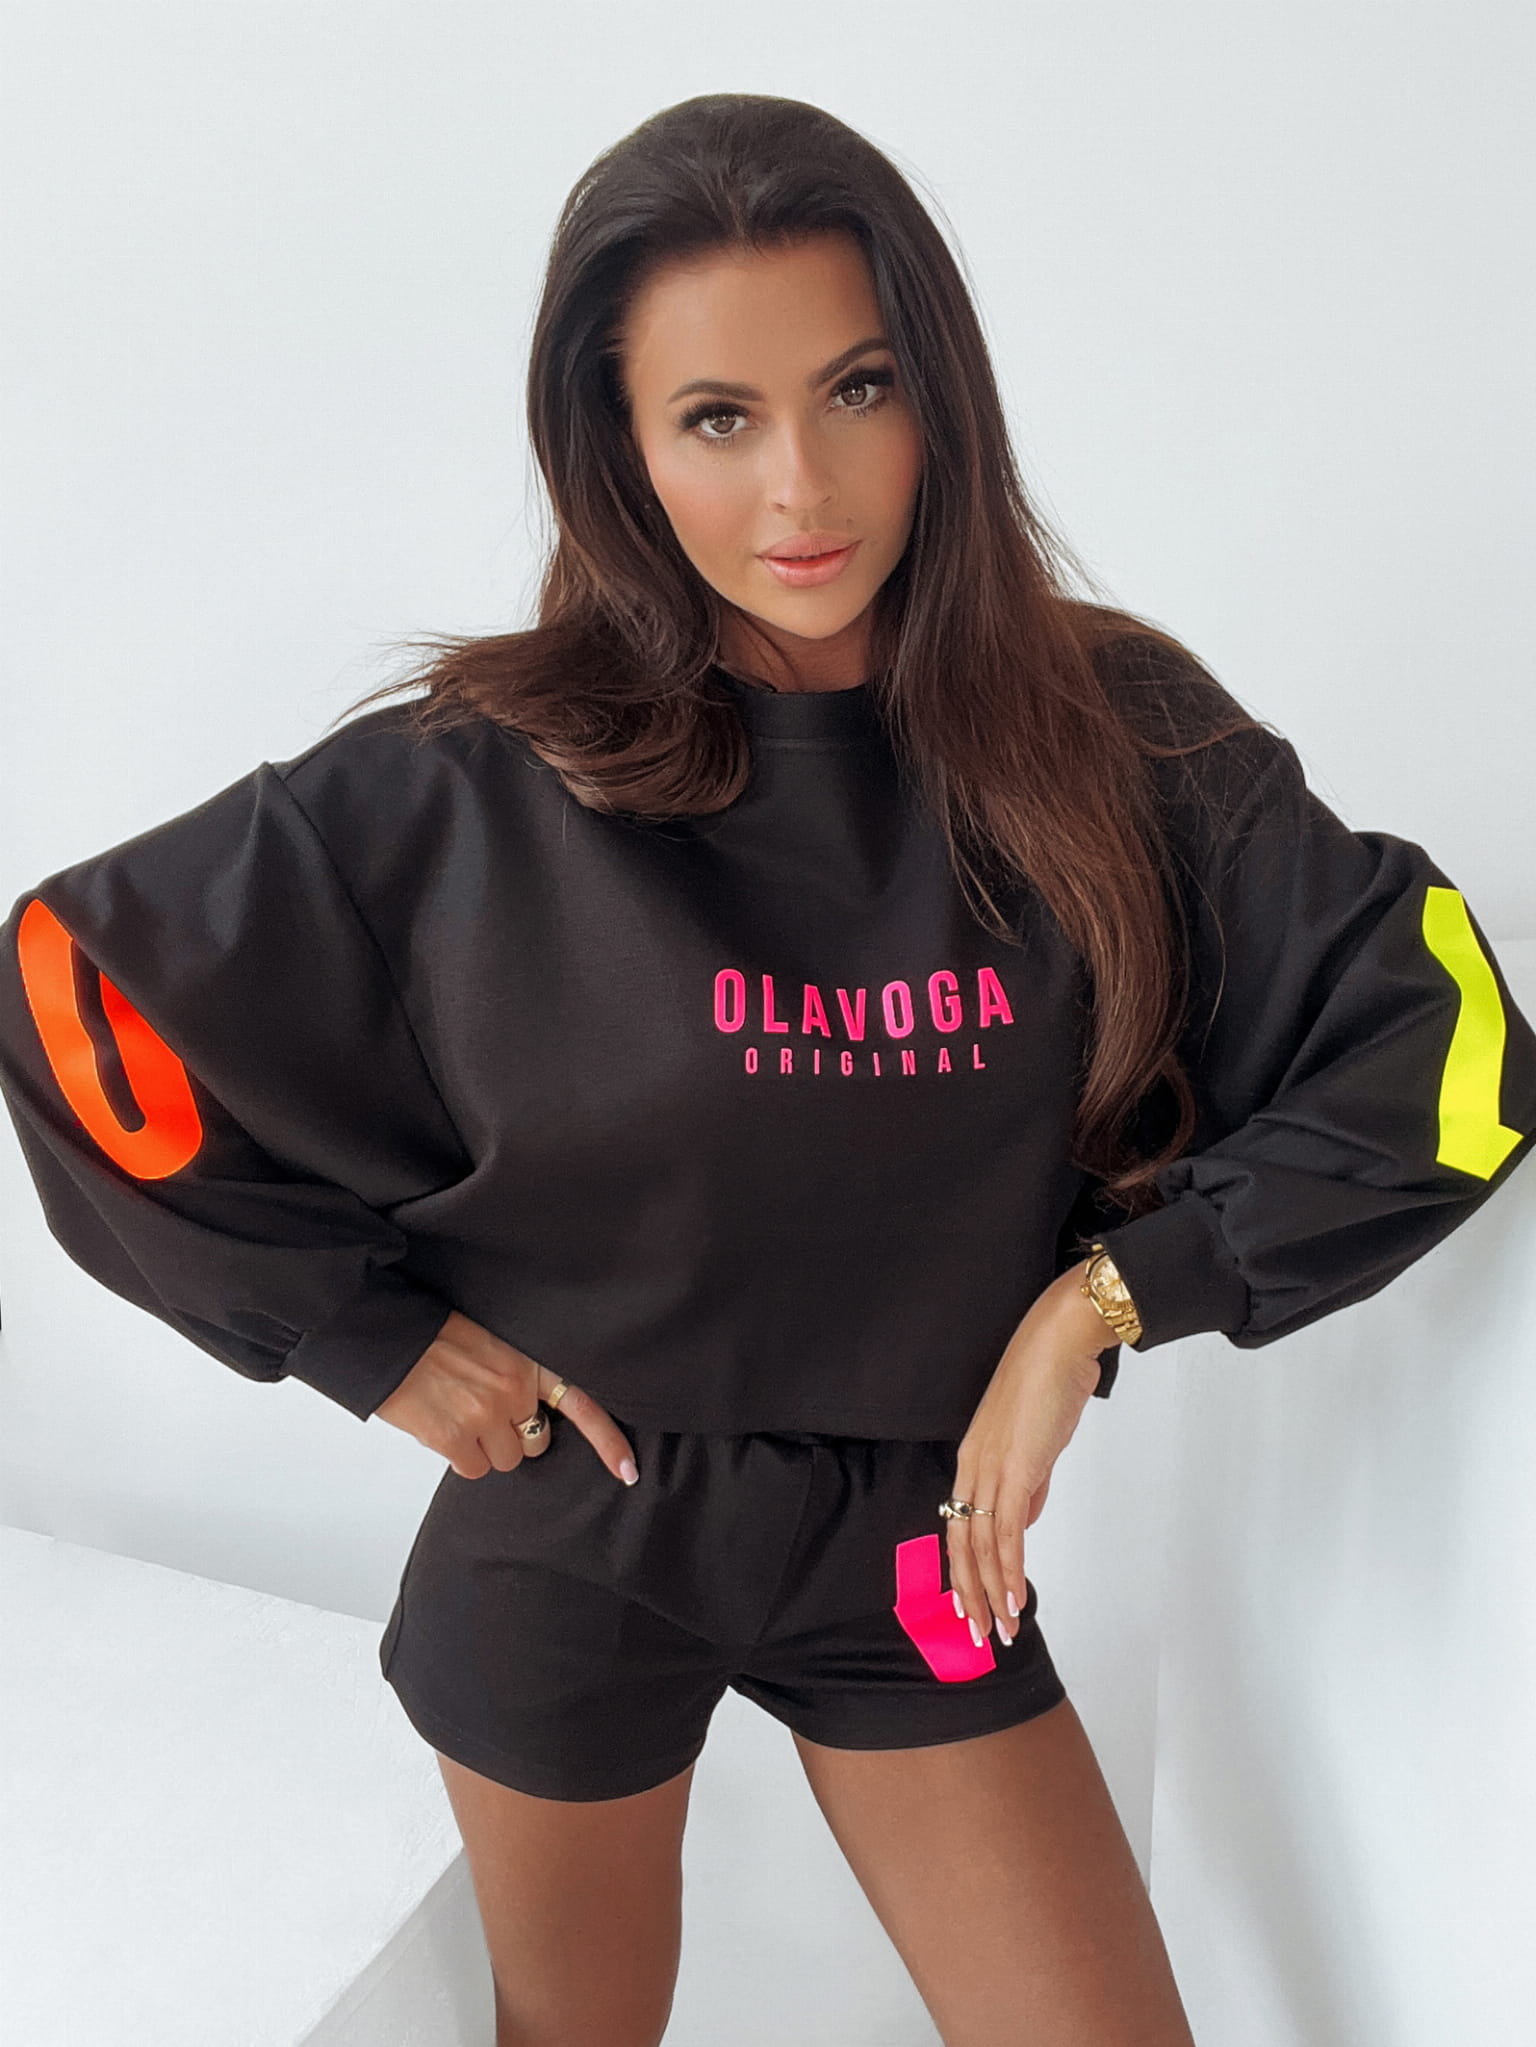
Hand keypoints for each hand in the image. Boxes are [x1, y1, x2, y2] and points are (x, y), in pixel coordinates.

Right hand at [374, 1308, 639, 1484]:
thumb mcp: (492, 1338)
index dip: (608, 1441)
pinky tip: (443, 1427)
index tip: (629, 1470)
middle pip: (534, 1443)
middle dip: (513, 1435)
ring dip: (484, 1448)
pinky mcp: (453, 1438)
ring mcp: (484, 1416)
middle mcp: (513, 1390)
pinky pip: (473, 1469)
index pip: (582, 1403)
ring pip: (504, 1460)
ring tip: (458, 1414)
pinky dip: (459, 1457)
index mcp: (527, 1361)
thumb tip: (525, 1414)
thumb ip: (518, 1373)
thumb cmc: (433, 1333)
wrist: (384, 1333)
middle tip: (483, 1410)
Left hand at [945, 1262, 1110, 1647]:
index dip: (963, 1569)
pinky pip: (1006, 1533)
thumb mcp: (1035, 1442)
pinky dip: (1009, 1570)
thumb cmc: (1050, 1383)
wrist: (1059, 1343)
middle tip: (981, 1635)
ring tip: (1006, 1630)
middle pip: (960, 1544)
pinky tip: (1016, 1596)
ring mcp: (990, 1469)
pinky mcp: (1015, 1469)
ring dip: (993, 1594)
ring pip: (981, 1547)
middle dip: (971, 1595)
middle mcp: (972, 1467)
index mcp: (973, 1458)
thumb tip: (1024, 1523)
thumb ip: (1029, 1484)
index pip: (959, 1525)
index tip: (973, 1604)